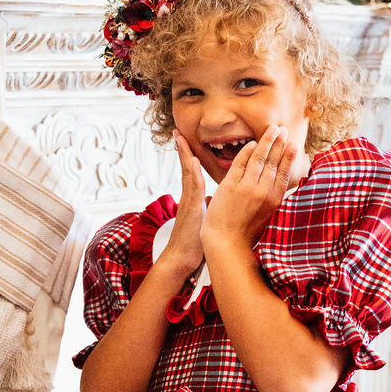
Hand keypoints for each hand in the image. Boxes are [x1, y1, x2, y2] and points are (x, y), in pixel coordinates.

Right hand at [163, 131, 207, 276]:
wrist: (183, 258)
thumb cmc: (195, 243)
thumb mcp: (204, 220)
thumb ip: (207, 207)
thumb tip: (212, 200)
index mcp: (194, 199)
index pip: (192, 173)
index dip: (190, 158)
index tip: (187, 143)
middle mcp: (189, 196)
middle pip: (187, 168)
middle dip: (183, 150)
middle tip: (178, 133)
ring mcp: (189, 201)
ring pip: (188, 172)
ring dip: (184, 154)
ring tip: (180, 138)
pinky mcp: (192, 207)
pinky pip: (193, 186)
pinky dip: (192, 172)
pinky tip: (193, 160)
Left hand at [201, 125, 305, 251]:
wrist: (227, 243)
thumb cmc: (247, 233)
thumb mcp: (268, 216)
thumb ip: (273, 199)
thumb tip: (279, 184)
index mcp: (274, 200)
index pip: (284, 172)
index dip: (289, 156)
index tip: (294, 144)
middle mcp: (263, 191)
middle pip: (273, 161)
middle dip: (279, 143)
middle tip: (284, 129)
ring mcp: (246, 187)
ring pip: (258, 158)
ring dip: (266, 141)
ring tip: (272, 129)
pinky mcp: (230, 185)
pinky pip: (240, 163)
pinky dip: (247, 151)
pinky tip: (252, 143)